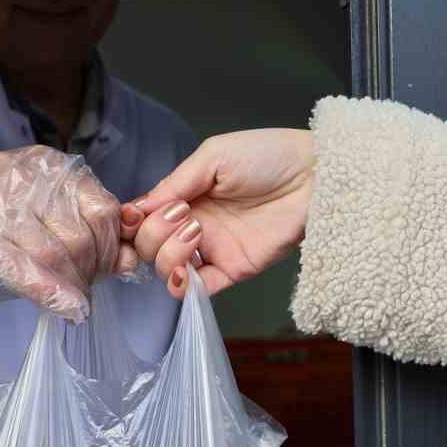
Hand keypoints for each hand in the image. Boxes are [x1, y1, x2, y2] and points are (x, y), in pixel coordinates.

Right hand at [0, 145, 137, 325]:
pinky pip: (22, 269)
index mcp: (47, 166)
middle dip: (89, 272)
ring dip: (70, 287)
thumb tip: (131, 260)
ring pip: (56, 255)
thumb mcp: (47, 224)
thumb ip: (92, 238)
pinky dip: (51, 293)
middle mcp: (22, 176)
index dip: (110, 248)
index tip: (103, 269)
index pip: (103, 208)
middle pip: (81, 235)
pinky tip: (69, 310)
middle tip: (81, 288)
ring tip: (68, 299)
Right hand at [120, 129, 314, 297]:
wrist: (314, 175)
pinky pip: (200, 291)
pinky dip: (184, 287)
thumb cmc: (268, 155)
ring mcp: (214, 250)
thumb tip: (138, 207)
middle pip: (149, 246)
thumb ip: (175, 182)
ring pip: (167, 269)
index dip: (132, 222)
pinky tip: (185, 271)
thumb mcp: (213, 156)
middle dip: (154, 233)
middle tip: (182, 214)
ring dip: (169, 254)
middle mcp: (194, 226)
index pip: (143, 219)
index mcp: (186, 196)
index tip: (134, 215)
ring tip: (195, 230)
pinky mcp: (234, 269)